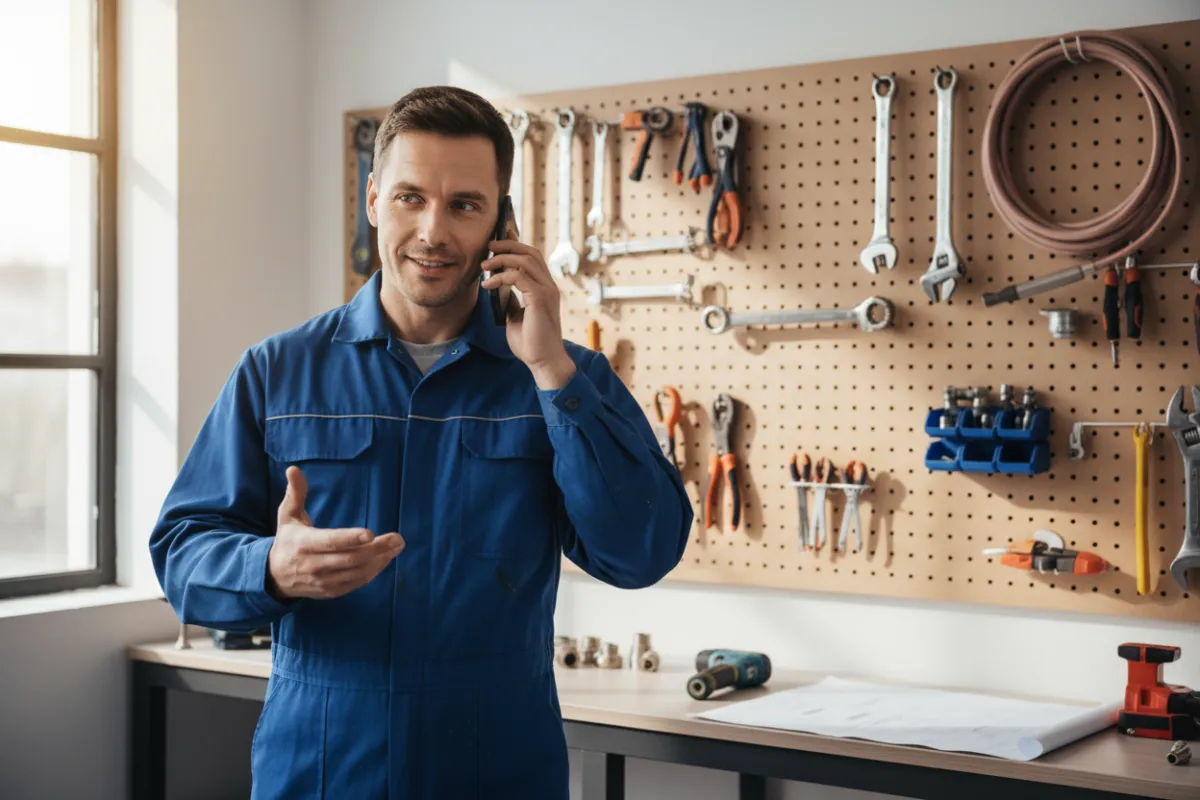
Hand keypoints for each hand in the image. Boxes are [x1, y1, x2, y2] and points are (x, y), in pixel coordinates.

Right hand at [266, 466, 404, 599]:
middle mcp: (313, 565)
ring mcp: (323, 581)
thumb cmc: (287, 540)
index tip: (370, 533)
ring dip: (380, 561)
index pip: (330, 542)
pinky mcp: (331, 592)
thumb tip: (293, 469)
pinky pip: (356, 583)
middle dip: (376, 549)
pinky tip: (385, 559)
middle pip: (350, 558)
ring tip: (396, 547)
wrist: (275, 577)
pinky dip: (373, 572)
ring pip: (356, 573)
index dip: (350, 538)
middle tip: (397, 539)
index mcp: (303, 544)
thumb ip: (295, 493)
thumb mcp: (287, 516)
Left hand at [480, 240, 575, 389]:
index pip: (532, 257)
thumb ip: (511, 300)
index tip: (497, 240)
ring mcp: (546, 291)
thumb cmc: (531, 342)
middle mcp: (548, 286)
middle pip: (530, 252)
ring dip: (501, 260)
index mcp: (545, 288)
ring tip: (483, 266)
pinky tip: (488, 285)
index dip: (516, 245)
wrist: (543, 361)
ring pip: (525, 261)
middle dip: (508, 245)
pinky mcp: (540, 299)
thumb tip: (499, 289)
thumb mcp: (516, 316)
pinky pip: (519, 277)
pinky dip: (501, 277)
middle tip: (488, 246)